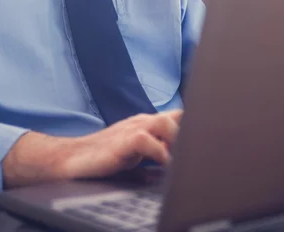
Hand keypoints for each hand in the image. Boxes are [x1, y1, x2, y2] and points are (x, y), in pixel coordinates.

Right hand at [3, 110, 181, 187]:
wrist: (73, 159)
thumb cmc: (105, 158)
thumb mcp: (137, 153)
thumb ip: (159, 151)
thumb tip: (184, 162)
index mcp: (148, 123)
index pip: (179, 116)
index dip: (196, 124)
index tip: (210, 139)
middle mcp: (143, 121)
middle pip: (178, 117)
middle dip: (192, 134)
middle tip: (198, 155)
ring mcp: (133, 129)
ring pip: (166, 123)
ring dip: (178, 142)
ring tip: (183, 162)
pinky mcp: (123, 141)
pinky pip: (148, 141)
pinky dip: (160, 154)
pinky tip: (163, 166)